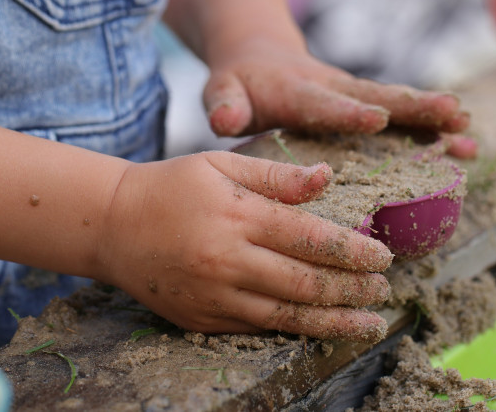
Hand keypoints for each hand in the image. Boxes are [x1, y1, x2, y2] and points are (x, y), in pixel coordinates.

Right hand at [95, 152, 392, 341]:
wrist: (112, 225)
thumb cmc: (172, 187)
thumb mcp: (221, 164)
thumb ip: (276, 175)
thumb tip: (328, 178)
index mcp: (238, 215)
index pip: (312, 238)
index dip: (354, 251)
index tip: (383, 257)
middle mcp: (229, 259)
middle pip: (306, 283)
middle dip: (353, 290)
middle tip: (382, 290)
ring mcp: (214, 295)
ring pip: (288, 316)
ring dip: (335, 322)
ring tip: (369, 324)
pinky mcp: (201, 319)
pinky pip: (257, 329)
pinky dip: (294, 331)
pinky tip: (320, 329)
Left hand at [203, 38, 476, 158]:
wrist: (260, 57)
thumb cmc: (240, 84)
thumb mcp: (223, 91)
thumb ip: (225, 104)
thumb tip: (224, 119)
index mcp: (297, 92)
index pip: (323, 103)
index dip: (348, 112)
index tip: (377, 118)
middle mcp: (333, 90)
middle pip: (377, 97)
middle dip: (414, 108)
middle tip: (452, 114)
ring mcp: (353, 97)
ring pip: (397, 106)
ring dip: (433, 119)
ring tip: (469, 133)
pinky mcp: (365, 105)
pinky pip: (401, 118)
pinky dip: (432, 131)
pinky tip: (465, 146)